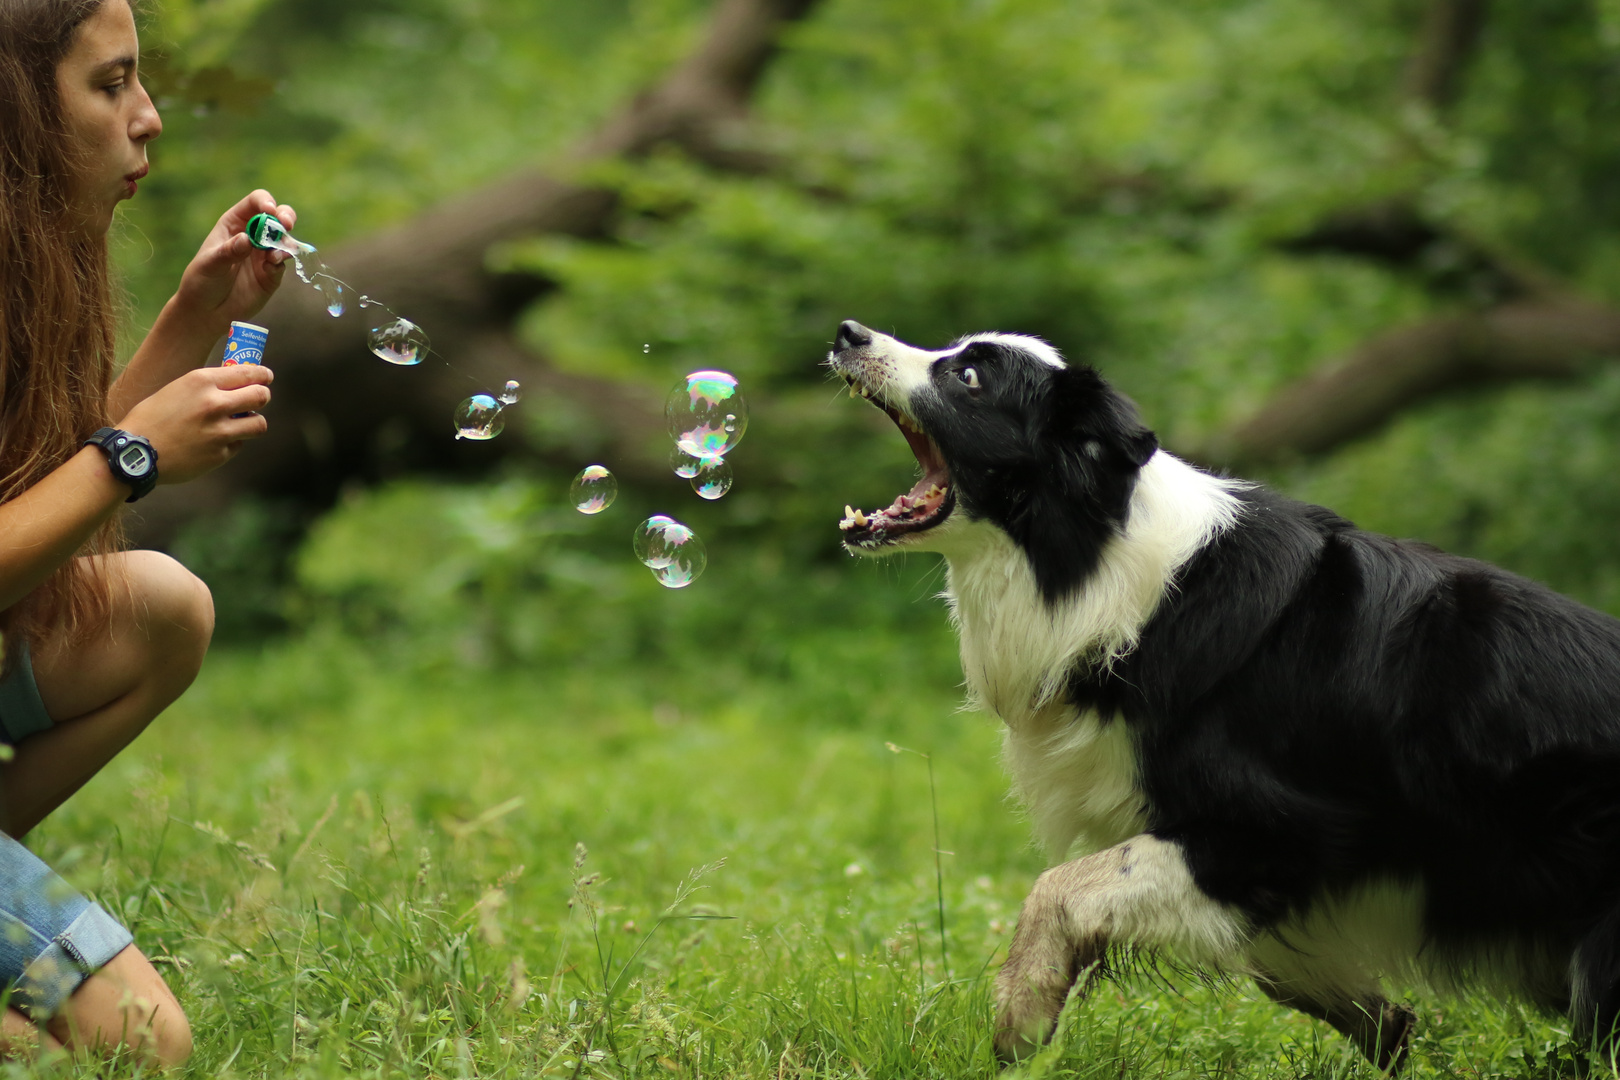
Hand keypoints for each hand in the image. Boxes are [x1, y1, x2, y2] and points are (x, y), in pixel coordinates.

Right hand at [116, 365, 273, 485]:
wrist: (135, 452)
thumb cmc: (152, 418)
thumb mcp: (177, 389)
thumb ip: (206, 387)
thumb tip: (236, 384)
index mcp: (201, 382)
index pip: (247, 373)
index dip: (262, 375)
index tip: (266, 377)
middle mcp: (214, 404)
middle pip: (261, 396)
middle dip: (263, 396)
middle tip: (260, 397)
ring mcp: (219, 431)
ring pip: (259, 424)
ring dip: (253, 422)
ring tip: (242, 422)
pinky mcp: (220, 454)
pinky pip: (238, 444)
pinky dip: (231, 442)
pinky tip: (214, 442)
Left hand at [168, 190, 298, 337]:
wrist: (208, 311)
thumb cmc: (202, 281)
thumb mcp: (210, 264)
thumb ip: (229, 251)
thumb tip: (247, 239)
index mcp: (235, 223)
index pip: (255, 203)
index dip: (265, 202)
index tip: (270, 210)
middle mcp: (253, 235)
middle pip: (277, 216)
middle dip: (285, 217)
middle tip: (286, 225)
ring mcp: (264, 254)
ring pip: (284, 239)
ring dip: (285, 243)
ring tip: (275, 256)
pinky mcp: (272, 273)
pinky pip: (283, 262)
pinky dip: (281, 262)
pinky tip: (271, 267)